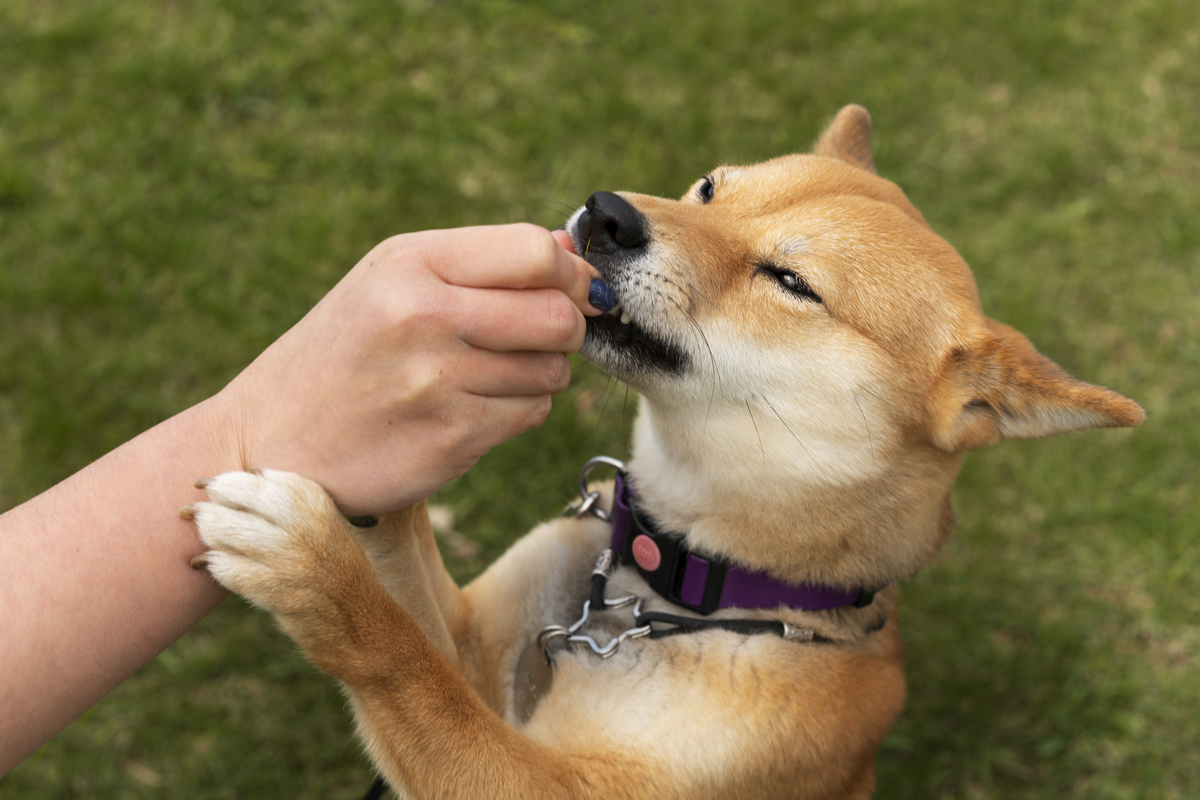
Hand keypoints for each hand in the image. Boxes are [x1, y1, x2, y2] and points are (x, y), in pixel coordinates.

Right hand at [209, 223, 596, 514]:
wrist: (271, 440)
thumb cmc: (345, 353)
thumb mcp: (391, 283)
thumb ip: (481, 264)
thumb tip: (573, 254)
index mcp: (410, 263)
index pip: (534, 251)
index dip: (570, 274)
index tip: (574, 290)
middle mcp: (422, 315)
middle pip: (557, 314)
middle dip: (566, 328)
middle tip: (540, 337)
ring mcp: (436, 380)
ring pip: (553, 369)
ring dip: (540, 374)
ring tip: (489, 375)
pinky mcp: (450, 438)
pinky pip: (532, 414)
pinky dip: (519, 412)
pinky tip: (475, 408)